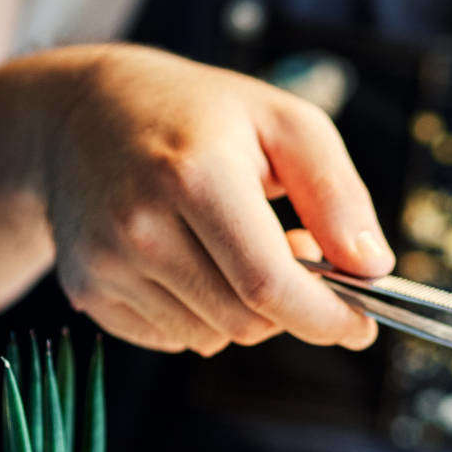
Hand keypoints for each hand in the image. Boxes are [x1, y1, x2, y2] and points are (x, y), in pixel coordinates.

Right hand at [44, 44, 392, 354]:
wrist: (80, 113)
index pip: (269, 285)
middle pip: (245, 322)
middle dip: (287, 306)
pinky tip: (188, 260)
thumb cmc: (198, 115)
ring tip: (231, 245)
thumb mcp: (283, 123)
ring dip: (240, 310)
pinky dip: (197, 315)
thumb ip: (336, 194)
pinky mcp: (87, 290)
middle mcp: (140, 225)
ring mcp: (106, 263)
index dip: (326, 317)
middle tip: (292, 253)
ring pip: (210, 338)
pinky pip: (171, 339)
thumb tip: (371, 268)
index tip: (360, 326)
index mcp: (195, 176)